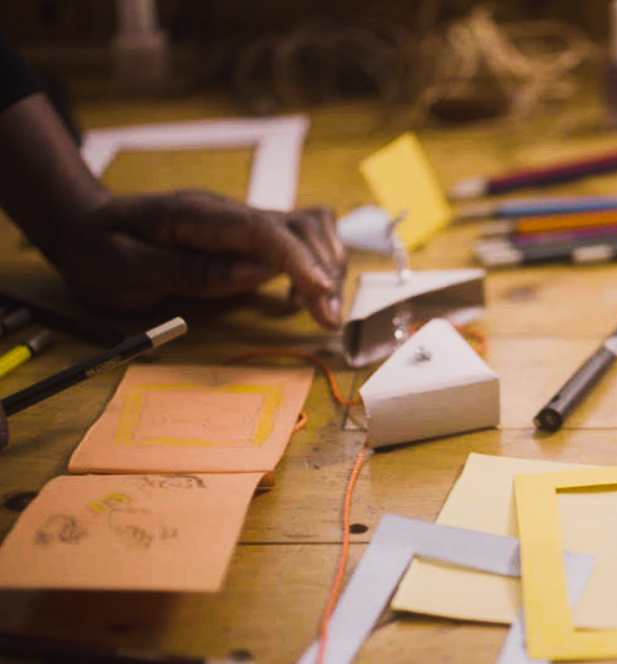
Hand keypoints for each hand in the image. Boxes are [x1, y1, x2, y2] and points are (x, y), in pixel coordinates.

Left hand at [43, 190, 346, 328]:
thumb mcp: (123, 268)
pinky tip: (305, 297)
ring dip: (327, 269)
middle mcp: (230, 212)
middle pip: (300, 226)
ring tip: (326, 312)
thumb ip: (188, 269)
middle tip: (328, 320)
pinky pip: (300, 241)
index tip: (321, 292)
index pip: (263, 229)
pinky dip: (316, 266)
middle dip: (323, 271)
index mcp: (197, 215)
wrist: (87, 227)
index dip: (298, 259)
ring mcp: (243, 223)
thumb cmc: (98, 250)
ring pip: (310, 231)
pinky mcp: (250, 239)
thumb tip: (254, 272)